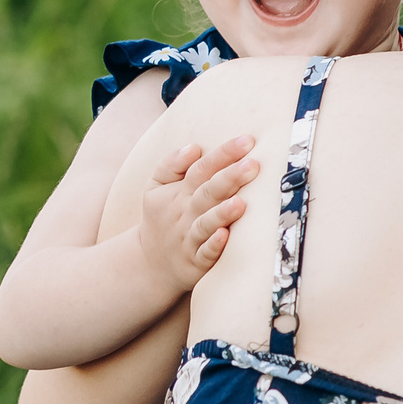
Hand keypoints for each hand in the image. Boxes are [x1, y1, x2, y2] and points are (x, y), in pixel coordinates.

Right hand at [139, 135, 258, 295]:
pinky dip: (214, 246)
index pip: (202, 168)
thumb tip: (194, 147)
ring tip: (240, 202)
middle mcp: (185, 212)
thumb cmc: (162, 217)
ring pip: (206, 223)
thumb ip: (171, 164)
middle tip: (252, 164)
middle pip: (208, 192)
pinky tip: (225, 236)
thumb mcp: (155, 187)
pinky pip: (204, 253)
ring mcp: (190, 237)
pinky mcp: (196, 261)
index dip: (224, 154)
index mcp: (180, 191)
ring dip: (221, 213)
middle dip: (229, 178)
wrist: (150, 262)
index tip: (247, 141)